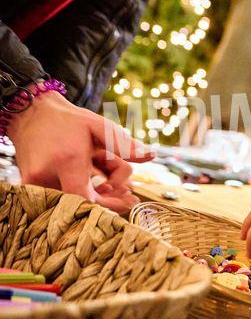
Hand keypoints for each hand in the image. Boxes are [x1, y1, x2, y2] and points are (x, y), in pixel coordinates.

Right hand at [7, 90, 153, 213]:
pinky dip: (80, 191)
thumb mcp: (100, 126)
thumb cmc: (69, 120)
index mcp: (67, 160)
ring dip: (96, 193)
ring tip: (114, 182)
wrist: (30, 114)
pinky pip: (60, 196)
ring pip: (73, 199)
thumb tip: (151, 155)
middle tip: (130, 194)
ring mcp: (35, 182)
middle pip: (82, 203)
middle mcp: (47, 175)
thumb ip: (124, 143)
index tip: (129, 199)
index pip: (85, 199)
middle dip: (108, 201)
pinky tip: (98, 183)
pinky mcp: (30, 185)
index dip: (108, 205)